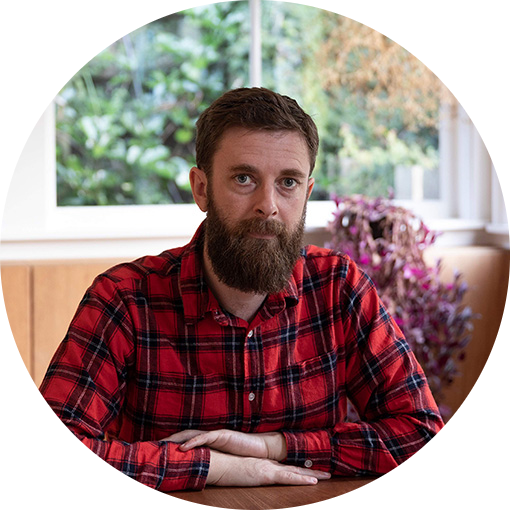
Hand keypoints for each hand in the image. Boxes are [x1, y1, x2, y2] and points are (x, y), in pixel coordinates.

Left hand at [165, 428, 285, 460]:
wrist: (259, 448)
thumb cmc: (241, 455)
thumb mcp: (221, 459)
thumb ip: (209, 460)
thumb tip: (196, 471)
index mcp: (207, 441)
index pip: (185, 439)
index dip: (171, 443)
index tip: (157, 449)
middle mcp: (208, 435)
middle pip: (184, 434)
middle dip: (168, 439)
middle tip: (153, 445)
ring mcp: (215, 434)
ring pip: (191, 434)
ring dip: (176, 438)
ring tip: (163, 444)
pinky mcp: (222, 435)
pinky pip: (205, 437)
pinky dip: (193, 441)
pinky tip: (183, 447)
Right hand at [206, 450, 330, 486]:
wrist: (217, 460)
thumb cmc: (223, 466)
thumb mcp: (236, 471)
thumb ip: (244, 472)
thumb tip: (245, 475)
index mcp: (263, 463)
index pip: (285, 466)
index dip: (298, 469)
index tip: (310, 471)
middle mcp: (268, 464)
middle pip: (294, 468)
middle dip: (311, 471)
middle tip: (327, 474)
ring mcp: (268, 468)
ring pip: (295, 472)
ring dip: (312, 475)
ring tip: (327, 477)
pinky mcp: (266, 474)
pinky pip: (287, 478)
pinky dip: (300, 479)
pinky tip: (313, 482)